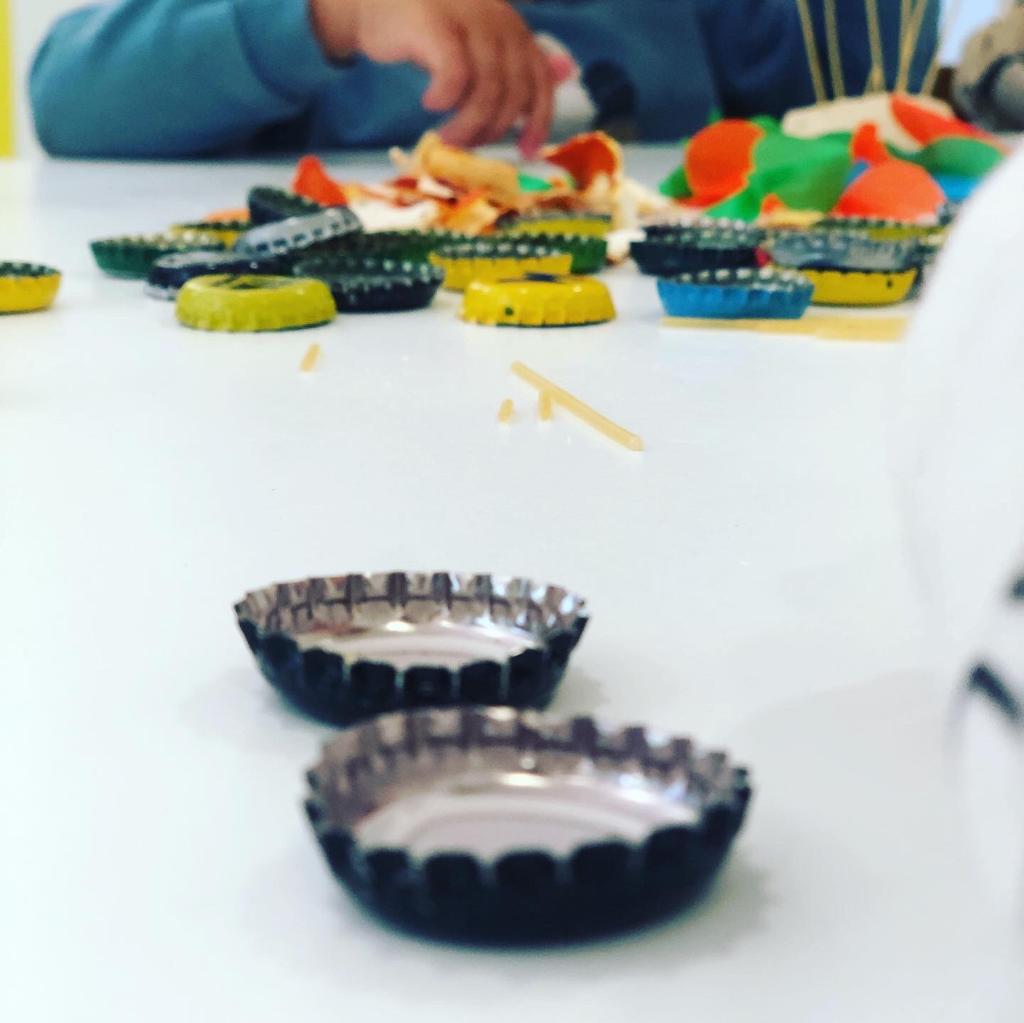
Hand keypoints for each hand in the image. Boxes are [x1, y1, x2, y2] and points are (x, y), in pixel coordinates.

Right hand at [309, 0, 554, 154]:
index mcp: (511, 27)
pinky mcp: (436, 23)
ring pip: (488, 88)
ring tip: (447, 137)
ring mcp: (468, 17)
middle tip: (470, 146)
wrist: (369, 0)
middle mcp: (497, 18)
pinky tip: (431, 103)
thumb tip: (533, 111)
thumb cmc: (422, 33)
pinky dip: (446, 98)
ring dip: (469, 125)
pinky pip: (455, 74)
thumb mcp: (470, 49)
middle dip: (495, 128)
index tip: (526, 150)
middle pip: (514, 90)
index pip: (540, 78)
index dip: (539, 119)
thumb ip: (501, 71)